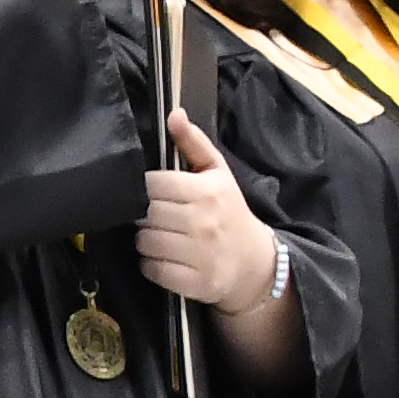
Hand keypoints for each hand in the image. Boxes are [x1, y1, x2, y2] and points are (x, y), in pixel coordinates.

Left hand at [137, 110, 282, 313]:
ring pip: (144, 242)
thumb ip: (192, 142)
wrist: (255, 263)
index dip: (144, 189)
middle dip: (143, 215)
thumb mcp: (217, 173)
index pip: (152, 184)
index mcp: (207, 191)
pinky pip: (152, 269)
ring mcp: (200, 255)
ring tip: (161, 237)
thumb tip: (174, 114)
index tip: (151, 194)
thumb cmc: (229, 212)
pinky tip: (165, 258)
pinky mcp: (195, 283)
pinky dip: (151, 265)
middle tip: (156, 218)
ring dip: (145, 240)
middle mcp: (203, 222)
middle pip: (144, 214)